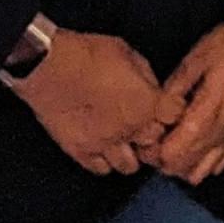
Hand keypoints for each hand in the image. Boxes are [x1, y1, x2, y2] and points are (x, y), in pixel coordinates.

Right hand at [10, 27, 181, 176]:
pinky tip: (103, 147)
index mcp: (147, 102)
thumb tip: (152, 88)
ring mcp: (105, 143)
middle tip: (147, 125)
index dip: (173, 110)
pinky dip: (105, 161)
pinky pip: (101, 169)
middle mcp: (130, 128)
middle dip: (154, 134)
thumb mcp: (129, 53)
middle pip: (156, 144)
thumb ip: (146, 76)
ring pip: (130, 166)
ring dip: (131, 153)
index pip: (176, 116)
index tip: (167, 106)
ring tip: (125, 140)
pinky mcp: (80, 151)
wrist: (48, 66)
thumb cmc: (87, 54)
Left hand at [140, 0, 223, 186]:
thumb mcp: (194, 58)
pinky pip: (219, 164)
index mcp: (210, 112)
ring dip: (181, 163)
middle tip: (153, 135)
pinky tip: (194, 144)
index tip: (145, 133)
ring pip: (200, 172)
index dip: (153, 151)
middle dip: (161, 159)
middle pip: (183, 168)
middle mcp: (223, 131)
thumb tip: (154, 114)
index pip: (173, 154)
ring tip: (172, 141)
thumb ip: (172, 90)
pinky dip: (202, 163)